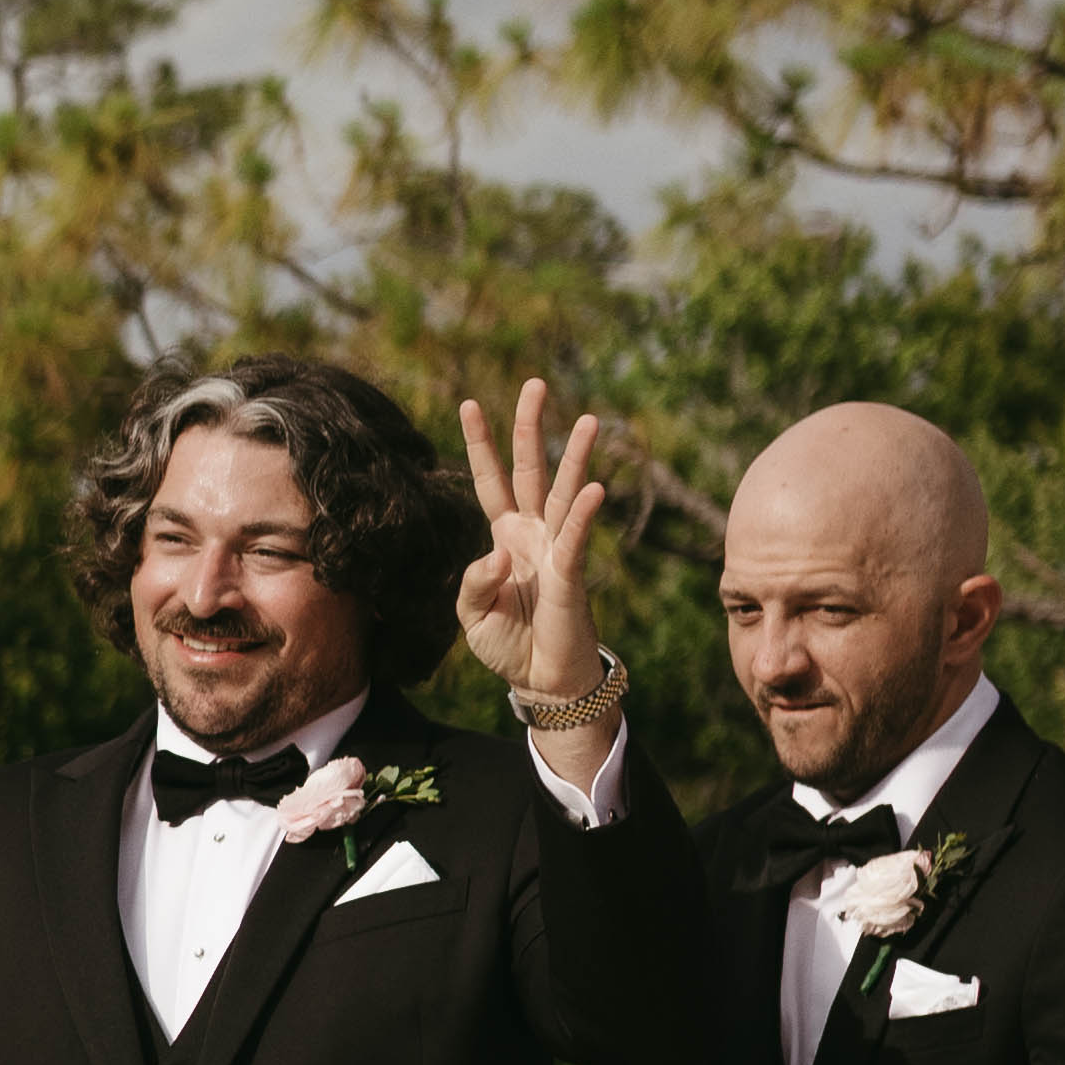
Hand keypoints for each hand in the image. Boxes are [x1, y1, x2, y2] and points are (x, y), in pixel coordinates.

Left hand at [456, 374, 621, 721]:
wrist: (542, 680)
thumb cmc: (508, 643)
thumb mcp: (470, 613)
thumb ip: (472, 581)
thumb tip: (496, 554)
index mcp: (503, 537)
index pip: (489, 480)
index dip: (480, 444)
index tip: (469, 403)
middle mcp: (531, 533)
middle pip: (530, 470)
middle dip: (530, 428)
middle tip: (536, 384)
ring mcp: (554, 549)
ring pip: (565, 493)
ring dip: (576, 457)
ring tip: (589, 420)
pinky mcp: (571, 574)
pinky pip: (576, 538)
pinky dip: (584, 514)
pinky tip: (595, 488)